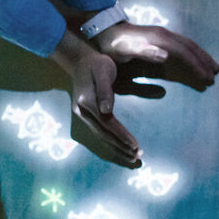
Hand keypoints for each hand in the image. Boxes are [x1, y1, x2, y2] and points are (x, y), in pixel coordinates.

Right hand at [54, 32, 140, 166]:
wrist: (80, 61)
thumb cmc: (96, 64)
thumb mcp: (103, 71)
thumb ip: (105, 90)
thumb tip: (106, 110)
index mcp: (87, 101)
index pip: (107, 123)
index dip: (121, 135)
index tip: (135, 145)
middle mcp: (82, 111)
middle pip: (103, 133)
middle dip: (121, 146)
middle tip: (137, 157)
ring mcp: (82, 115)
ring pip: (101, 135)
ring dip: (116, 147)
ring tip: (132, 157)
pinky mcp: (86, 116)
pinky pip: (99, 132)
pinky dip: (111, 142)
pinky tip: (121, 148)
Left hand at [92, 22, 218, 98]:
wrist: (104, 31)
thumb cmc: (113, 45)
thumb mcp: (125, 50)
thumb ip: (145, 52)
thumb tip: (166, 56)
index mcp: (159, 39)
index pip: (184, 52)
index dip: (197, 65)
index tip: (207, 78)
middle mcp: (165, 35)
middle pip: (191, 47)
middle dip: (204, 61)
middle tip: (216, 75)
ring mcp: (164, 36)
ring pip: (189, 46)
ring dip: (202, 57)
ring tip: (213, 69)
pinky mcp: (161, 39)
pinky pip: (183, 47)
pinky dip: (193, 55)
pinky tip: (196, 62)